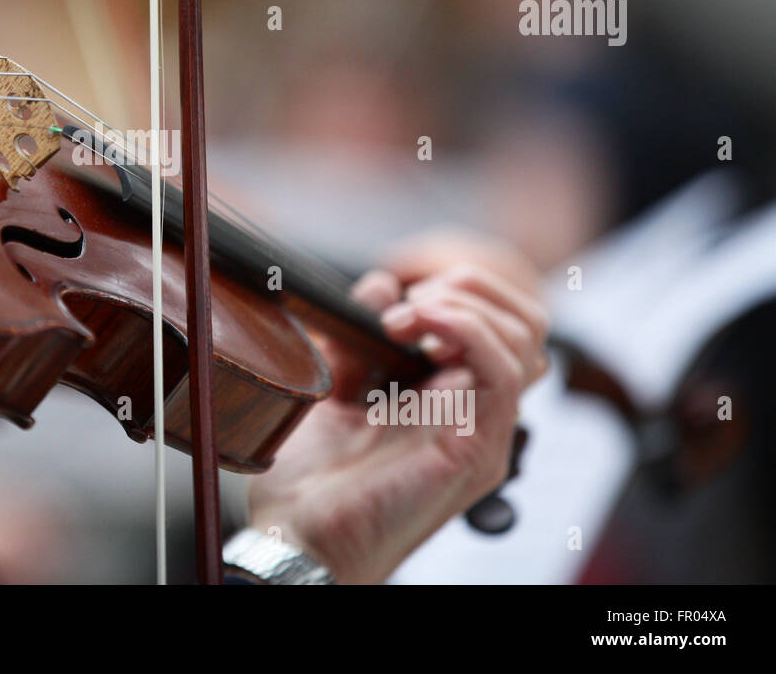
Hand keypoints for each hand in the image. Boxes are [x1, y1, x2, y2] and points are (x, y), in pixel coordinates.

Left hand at [245, 264, 547, 582]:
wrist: (295, 535)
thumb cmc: (310, 477)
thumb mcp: (332, 380)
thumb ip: (359, 331)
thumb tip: (384, 285)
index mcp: (449, 398)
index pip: (500, 323)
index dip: (458, 289)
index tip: (395, 296)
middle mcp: (476, 414)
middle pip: (526, 323)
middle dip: (471, 286)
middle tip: (411, 301)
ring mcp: (483, 432)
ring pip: (525, 338)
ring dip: (463, 304)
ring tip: (405, 317)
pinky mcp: (476, 449)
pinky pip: (504, 371)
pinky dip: (465, 328)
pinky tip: (418, 320)